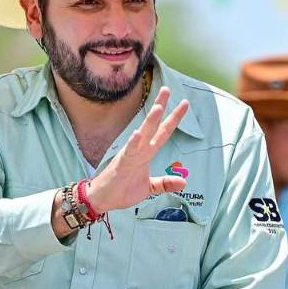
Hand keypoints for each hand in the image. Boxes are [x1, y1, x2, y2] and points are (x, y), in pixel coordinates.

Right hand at [86, 87, 189, 212]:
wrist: (103, 199)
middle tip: (167, 89)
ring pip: (142, 135)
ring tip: (159, 107)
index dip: (173, 118)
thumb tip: (184, 182)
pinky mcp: (121, 164)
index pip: (162, 132)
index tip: (183, 103)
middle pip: (153, 126)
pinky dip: (133, 143)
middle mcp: (140, 149)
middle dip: (160, 107)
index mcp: (147, 152)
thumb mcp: (150, 187)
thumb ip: (165, 183)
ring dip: (150, 122)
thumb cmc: (123, 190)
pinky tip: (137, 133)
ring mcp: (130, 155)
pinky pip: (128, 152)